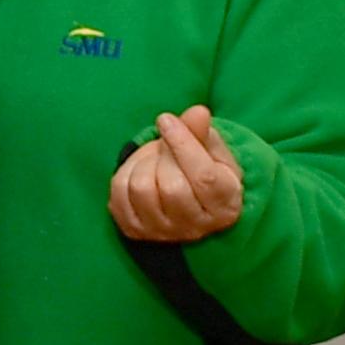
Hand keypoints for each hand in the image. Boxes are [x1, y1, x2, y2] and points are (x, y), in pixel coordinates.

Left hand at [110, 105, 245, 243]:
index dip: (182, 144)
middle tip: (165, 144)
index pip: (203, 177)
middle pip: (171, 187)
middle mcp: (196, 226)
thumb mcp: (212, 151)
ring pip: (142, 189)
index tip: (166, 120)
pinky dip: (126, 173)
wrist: (183, 201)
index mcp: (225, 206)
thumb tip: (198, 112)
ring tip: (155, 159)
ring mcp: (163, 232)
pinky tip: (141, 171)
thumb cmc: (203, 170)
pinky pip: (119, 194)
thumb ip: (203, 132)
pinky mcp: (135, 230)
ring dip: (144, 163)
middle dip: (163, 155)